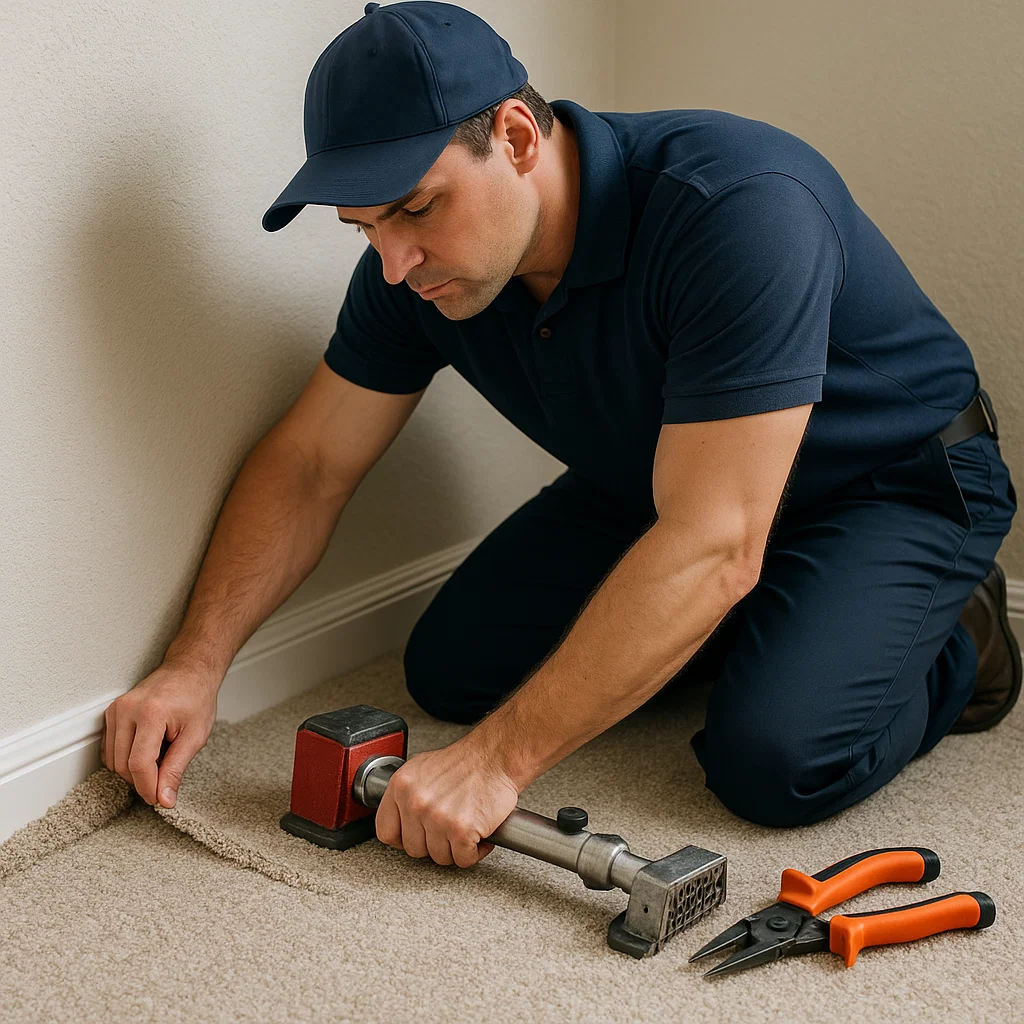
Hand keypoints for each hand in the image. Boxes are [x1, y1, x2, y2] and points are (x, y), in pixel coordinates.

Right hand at [100, 659, 219, 808]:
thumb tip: (164, 799)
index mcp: (151, 713)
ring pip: (112, 761)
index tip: (160, 800)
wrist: (189, 671)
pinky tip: (147, 750)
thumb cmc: (196, 698)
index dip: (148, 788)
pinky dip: (126, 759)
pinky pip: (109, 750)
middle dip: (143, 780)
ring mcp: (115, 709)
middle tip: (166, 775)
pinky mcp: (111, 713)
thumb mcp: (195, 736)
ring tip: (160, 756)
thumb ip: (176, 769)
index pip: (139, 764)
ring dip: (133, 770)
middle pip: (122, 766)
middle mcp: (127, 709)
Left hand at [375, 736, 520, 867]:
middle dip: (433, 843)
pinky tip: (479, 835)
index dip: (402, 838)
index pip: (386, 831)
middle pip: (414, 848)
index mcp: (401, 786)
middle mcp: (416, 802)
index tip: (415, 837)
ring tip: (465, 829)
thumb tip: (399, 817)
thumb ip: (406, 794)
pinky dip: (475, 852)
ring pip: (439, 857)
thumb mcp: (422, 768)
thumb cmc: (465, 762)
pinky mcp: (461, 830)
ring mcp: (437, 817)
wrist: (495, 756)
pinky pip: (463, 859)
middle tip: (448, 830)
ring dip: (455, 848)